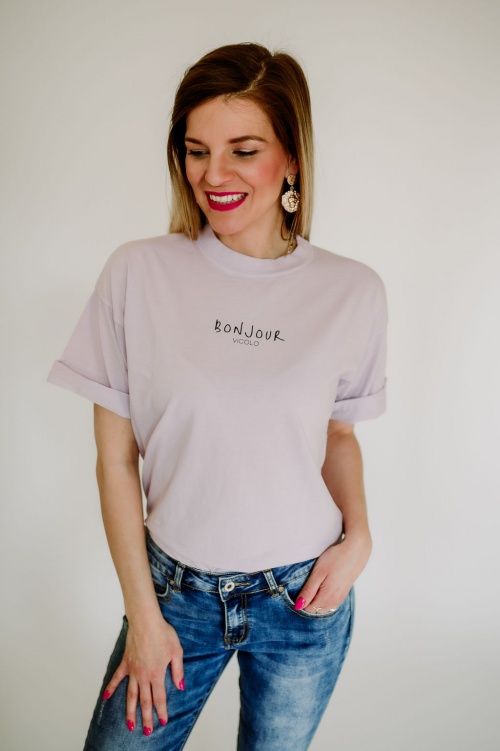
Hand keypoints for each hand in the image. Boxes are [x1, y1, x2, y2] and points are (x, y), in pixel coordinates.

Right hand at [103, 613, 183, 734]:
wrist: (146, 622)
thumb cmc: (163, 634)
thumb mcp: (177, 651)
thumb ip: (178, 671)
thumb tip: (180, 686)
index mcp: (157, 674)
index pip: (160, 698)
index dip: (161, 711)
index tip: (163, 722)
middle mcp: (143, 676)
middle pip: (144, 701)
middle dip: (146, 718)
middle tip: (147, 732)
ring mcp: (133, 670)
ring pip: (130, 695)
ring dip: (130, 711)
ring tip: (130, 724)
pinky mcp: (125, 663)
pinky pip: (117, 678)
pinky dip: (111, 688)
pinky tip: (107, 698)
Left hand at [295, 534, 371, 613]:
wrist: (356, 551)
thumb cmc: (336, 559)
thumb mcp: (318, 573)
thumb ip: (308, 591)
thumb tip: (298, 606)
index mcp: (327, 598)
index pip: (308, 609)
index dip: (301, 601)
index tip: (298, 589)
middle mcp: (334, 602)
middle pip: (316, 610)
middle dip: (308, 602)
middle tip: (306, 584)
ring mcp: (340, 598)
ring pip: (323, 607)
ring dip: (316, 600)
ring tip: (315, 583)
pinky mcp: (343, 593)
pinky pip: (330, 602)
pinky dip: (324, 598)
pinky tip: (323, 585)